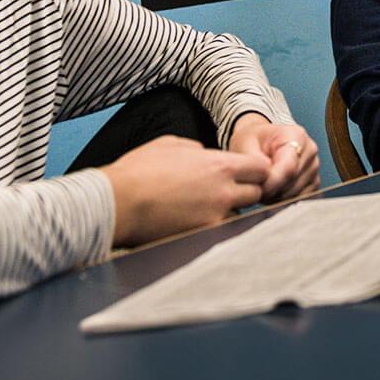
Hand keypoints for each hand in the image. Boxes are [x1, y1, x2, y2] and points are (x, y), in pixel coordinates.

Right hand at [101, 136, 270, 248]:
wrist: (118, 202)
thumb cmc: (138, 171)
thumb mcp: (169, 145)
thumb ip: (195, 149)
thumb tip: (204, 153)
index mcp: (220, 165)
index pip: (261, 168)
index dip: (255, 171)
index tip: (246, 174)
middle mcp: (225, 191)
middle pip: (256, 192)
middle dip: (246, 191)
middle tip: (227, 193)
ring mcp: (216, 215)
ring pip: (240, 214)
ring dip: (230, 211)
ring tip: (206, 209)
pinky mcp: (204, 235)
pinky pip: (222, 231)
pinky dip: (214, 228)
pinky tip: (197, 224)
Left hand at [228, 113, 320, 201]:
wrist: (264, 140)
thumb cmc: (256, 139)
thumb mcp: (247, 142)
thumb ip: (254, 160)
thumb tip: (266, 178)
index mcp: (296, 136)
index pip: (288, 168)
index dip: (271, 183)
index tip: (257, 189)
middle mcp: (310, 151)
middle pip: (292, 183)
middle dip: (271, 191)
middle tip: (256, 187)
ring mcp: (314, 167)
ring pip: (296, 193)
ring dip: (277, 197)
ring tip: (263, 187)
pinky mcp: (314, 182)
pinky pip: (300, 199)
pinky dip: (285, 200)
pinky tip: (274, 191)